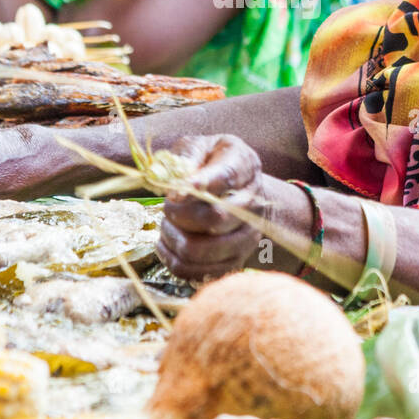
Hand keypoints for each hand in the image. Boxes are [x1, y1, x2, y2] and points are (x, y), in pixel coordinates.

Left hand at [157, 135, 267, 280]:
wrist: (239, 190)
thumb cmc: (211, 164)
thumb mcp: (200, 146)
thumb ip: (187, 155)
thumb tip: (175, 181)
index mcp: (245, 165)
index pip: (226, 176)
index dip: (199, 185)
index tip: (174, 192)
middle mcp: (253, 202)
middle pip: (214, 218)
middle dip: (179, 214)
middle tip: (166, 206)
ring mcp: (248, 235)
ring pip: (204, 249)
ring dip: (175, 239)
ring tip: (166, 226)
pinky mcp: (235, 259)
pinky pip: (200, 272)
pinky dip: (175, 261)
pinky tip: (168, 245)